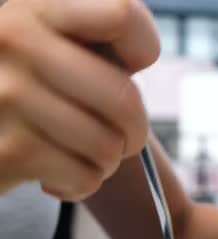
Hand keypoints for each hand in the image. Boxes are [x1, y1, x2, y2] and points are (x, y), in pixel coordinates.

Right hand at [0, 0, 158, 199]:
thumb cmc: (34, 85)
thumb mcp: (57, 44)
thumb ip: (102, 40)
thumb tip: (140, 56)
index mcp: (38, 8)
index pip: (122, 13)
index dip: (144, 48)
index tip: (129, 68)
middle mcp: (15, 41)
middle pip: (124, 100)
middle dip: (135, 131)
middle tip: (124, 136)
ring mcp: (6, 95)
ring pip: (108, 146)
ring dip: (107, 161)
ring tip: (83, 152)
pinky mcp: (6, 150)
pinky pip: (84, 177)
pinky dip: (82, 183)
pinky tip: (57, 171)